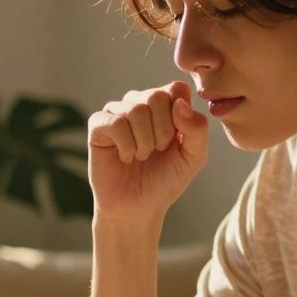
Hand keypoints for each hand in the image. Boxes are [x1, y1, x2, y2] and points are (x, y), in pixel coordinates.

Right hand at [88, 81, 209, 224]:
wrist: (138, 207)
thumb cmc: (165, 180)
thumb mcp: (194, 157)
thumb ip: (198, 129)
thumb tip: (180, 104)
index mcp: (165, 104)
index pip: (176, 88)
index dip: (179, 116)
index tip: (175, 140)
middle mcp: (140, 102)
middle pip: (156, 96)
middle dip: (162, 132)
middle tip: (157, 151)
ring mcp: (117, 111)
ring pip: (136, 109)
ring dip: (144, 142)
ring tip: (141, 156)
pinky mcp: (98, 125)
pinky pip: (116, 123)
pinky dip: (126, 146)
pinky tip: (125, 157)